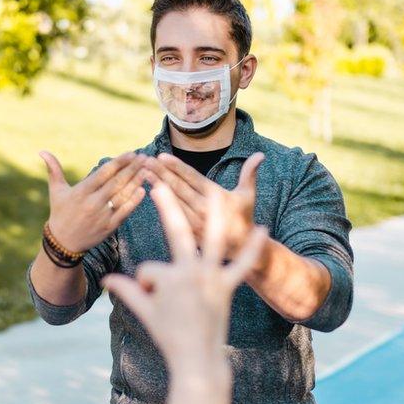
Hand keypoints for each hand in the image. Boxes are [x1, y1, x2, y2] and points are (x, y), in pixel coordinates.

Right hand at [41, 150, 148, 252]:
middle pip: (116, 182)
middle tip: (145, 157)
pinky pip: (124, 212)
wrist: (63, 243)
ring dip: (136, 182)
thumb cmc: (60, 213)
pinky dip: (134, 201)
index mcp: (81, 192)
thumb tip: (42, 151)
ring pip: (123, 196)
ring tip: (148, 170)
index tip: (131, 153)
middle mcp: (92, 203)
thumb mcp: (56, 191)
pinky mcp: (109, 228)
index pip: (104, 173)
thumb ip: (53, 170)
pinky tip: (143, 190)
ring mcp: (101, 216)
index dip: (119, 162)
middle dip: (132, 168)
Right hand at [101, 183, 267, 374]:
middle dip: (166, 206)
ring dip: (217, 215)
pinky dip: (253, 249)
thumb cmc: (168, 337)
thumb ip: (127, 291)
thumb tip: (106, 280)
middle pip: (176, 233)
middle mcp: (190, 272)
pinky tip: (262, 229)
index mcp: (168, 278)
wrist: (197, 359)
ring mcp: (211, 278)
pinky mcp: (227, 287)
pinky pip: (242, 265)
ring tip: (218, 192)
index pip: (150, 269)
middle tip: (159, 185)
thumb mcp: (145, 312)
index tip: (152, 303)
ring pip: (213, 240)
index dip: (146, 285)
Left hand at [145, 152, 264, 259]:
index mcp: (216, 197)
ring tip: (144, 172)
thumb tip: (260, 154)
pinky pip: (171, 215)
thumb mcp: (248, 195)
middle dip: (161, 173)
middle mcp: (203, 209)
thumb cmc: (244, 217)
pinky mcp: (188, 232)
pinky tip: (149, 191)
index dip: (176, 167)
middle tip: (145, 160)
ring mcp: (194, 222)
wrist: (241, 249)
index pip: (192, 178)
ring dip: (156, 186)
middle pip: (178, 188)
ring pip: (172, 201)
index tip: (162, 156)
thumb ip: (250, 174)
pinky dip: (160, 204)